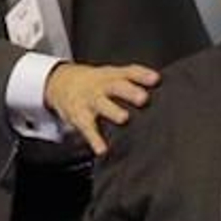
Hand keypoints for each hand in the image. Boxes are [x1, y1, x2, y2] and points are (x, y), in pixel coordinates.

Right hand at [44, 62, 159, 154]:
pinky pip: (87, 128)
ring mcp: (90, 101)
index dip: (142, 75)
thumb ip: (134, 79)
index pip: (129, 72)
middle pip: (116, 86)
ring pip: (101, 104)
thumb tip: (160, 85)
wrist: (60, 83)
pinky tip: (102, 148)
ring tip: (124, 118)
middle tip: (143, 98)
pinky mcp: (80, 116)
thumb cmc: (96, 83)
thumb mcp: (112, 75)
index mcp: (112, 76)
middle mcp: (102, 86)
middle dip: (129, 92)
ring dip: (113, 111)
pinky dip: (95, 139)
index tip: (155, 79)